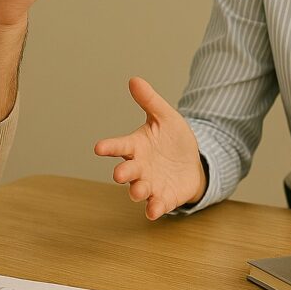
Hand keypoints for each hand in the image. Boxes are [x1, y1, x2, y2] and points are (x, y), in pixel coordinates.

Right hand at [94, 77, 205, 219]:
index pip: (120, 146)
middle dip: (123, 173)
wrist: (192, 161)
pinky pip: (157, 205)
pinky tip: (154, 210)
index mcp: (136, 146)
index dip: (109, 147)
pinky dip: (154, 208)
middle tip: (120, 174)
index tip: (98, 147)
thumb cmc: (172, 138)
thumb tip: (134, 79)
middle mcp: (139, 167)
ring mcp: (150, 184)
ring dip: (137, 191)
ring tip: (139, 190)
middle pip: (127, 171)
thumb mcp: (165, 116)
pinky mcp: (164, 198)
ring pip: (138, 190)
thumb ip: (149, 101)